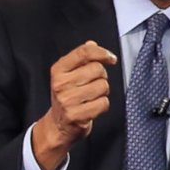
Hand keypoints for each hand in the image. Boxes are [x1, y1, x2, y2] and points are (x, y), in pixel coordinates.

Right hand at [32, 41, 118, 169]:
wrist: (58, 125)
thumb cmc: (67, 96)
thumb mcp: (68, 75)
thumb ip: (80, 59)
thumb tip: (92, 44)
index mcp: (58, 70)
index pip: (84, 52)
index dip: (102, 53)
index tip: (111, 58)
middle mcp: (60, 84)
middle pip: (97, 69)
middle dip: (102, 77)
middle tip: (93, 84)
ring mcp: (67, 100)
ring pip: (103, 86)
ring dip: (103, 92)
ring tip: (92, 97)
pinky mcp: (76, 115)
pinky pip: (103, 103)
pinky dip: (102, 105)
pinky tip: (92, 107)